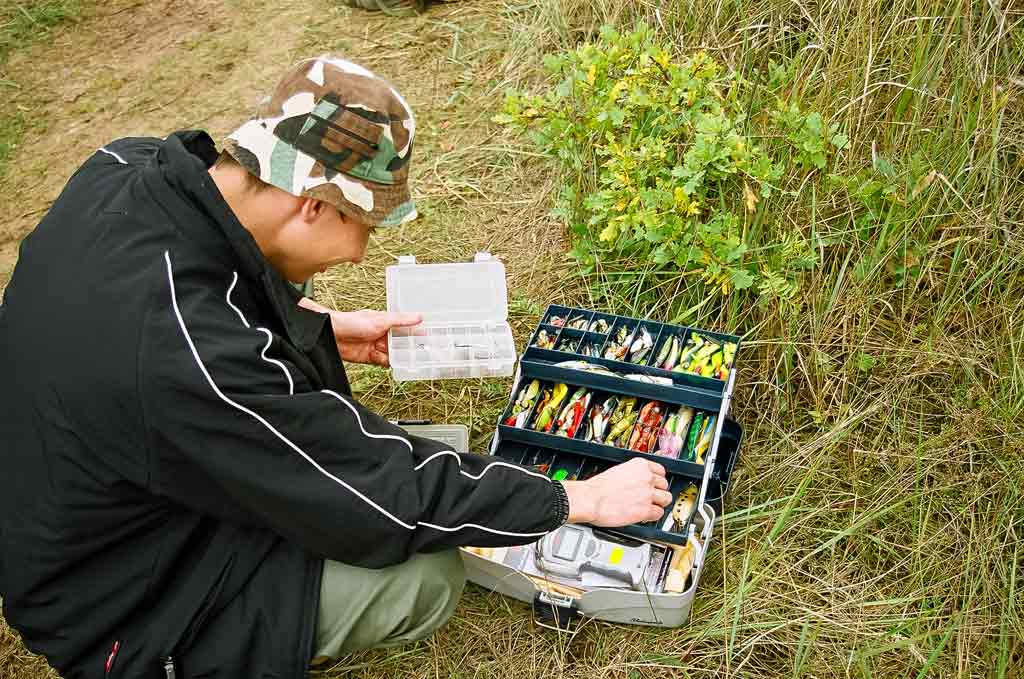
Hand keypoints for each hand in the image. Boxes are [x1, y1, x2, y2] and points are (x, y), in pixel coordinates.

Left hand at [299, 298, 421, 366]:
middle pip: (402, 343)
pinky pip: (384, 362)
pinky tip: (395, 364)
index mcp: (387, 322)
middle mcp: (383, 334)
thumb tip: (419, 316)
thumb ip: (400, 320)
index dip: (417, 333)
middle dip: (410, 348)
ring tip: (411, 361)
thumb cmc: (352, 322)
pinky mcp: (370, 358)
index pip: (406, 328)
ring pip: (394, 354)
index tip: (429, 338)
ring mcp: (377, 346)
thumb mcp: (380, 320)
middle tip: (423, 353)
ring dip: (400, 357)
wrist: (332, 334)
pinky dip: (389, 364)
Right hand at [561, 458, 671, 526]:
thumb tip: (640, 478)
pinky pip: (659, 513)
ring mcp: (648, 493)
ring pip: (666, 499)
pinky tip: (644, 515)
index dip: (657, 480)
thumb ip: (633, 473)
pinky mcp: (646, 510)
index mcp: (640, 465)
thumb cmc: (598, 487)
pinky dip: (653, 515)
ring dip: (658, 504)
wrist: (590, 499)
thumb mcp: (618, 470)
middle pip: (665, 485)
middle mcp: (647, 477)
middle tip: (649, 497)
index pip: (661, 470)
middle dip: (658, 492)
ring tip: (649, 506)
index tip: (654, 484)